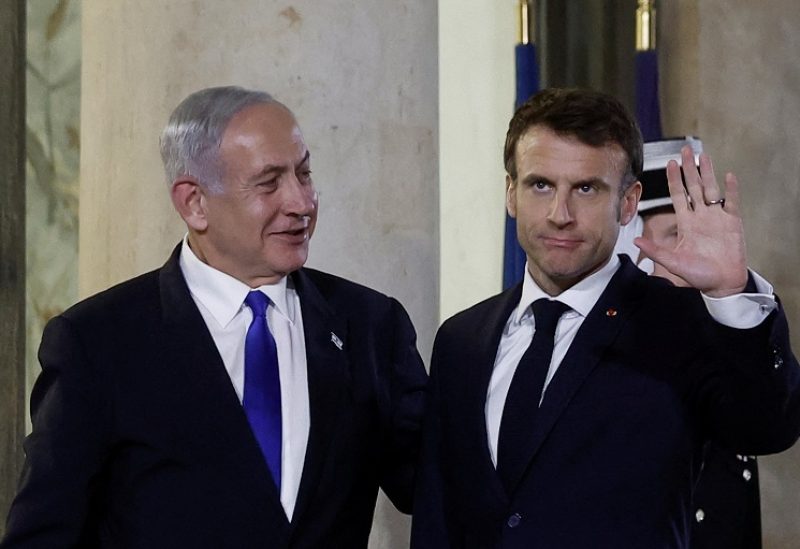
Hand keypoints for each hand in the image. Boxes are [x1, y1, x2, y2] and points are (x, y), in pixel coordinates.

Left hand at [634, 145, 747, 296]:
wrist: (721, 283)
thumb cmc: (697, 274)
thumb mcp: (672, 262)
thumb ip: (655, 250)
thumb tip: (635, 240)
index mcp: (686, 222)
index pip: (678, 195)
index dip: (674, 179)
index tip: (669, 163)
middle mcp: (701, 216)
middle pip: (694, 186)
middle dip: (689, 168)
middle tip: (685, 149)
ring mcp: (717, 217)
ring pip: (711, 189)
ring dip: (708, 173)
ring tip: (703, 156)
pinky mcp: (733, 222)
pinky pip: (732, 202)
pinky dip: (731, 190)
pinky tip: (728, 176)